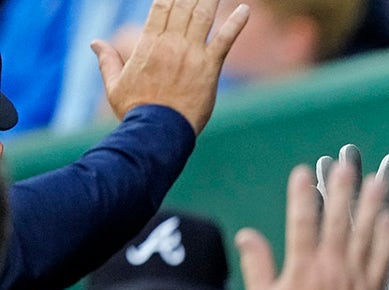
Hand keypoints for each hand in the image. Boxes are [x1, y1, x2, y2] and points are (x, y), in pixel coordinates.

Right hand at [92, 0, 249, 133]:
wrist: (158, 130)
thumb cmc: (135, 110)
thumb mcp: (114, 84)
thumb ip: (107, 60)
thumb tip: (95, 42)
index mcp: (148, 44)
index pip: (161, 7)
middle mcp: (171, 43)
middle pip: (183, 6)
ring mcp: (191, 54)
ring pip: (203, 17)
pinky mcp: (210, 68)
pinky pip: (225, 41)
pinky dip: (236, 24)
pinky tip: (245, 10)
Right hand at [236, 161, 388, 289]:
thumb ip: (256, 265)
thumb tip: (246, 234)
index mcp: (302, 269)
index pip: (301, 222)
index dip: (302, 194)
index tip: (303, 171)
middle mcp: (331, 269)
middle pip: (338, 221)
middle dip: (342, 189)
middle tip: (347, 163)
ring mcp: (355, 279)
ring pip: (365, 235)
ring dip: (371, 205)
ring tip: (377, 180)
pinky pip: (383, 258)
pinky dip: (388, 236)